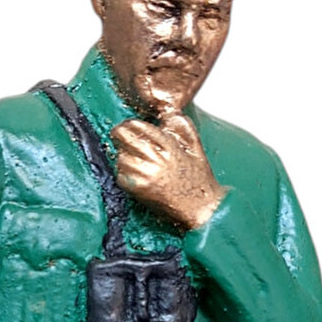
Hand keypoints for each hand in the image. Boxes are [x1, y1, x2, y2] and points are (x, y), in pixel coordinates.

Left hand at [111, 112, 225, 231]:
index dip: (129, 125)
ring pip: (120, 156)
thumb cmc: (198, 179)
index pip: (138, 126)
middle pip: (122, 136)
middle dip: (120, 135)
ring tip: (136, 162)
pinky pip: (120, 175)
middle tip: (122, 138)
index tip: (128, 127)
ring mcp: (144, 174)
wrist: (201, 206)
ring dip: (124, 157)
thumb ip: (182, 126)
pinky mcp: (138, 189)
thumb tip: (167, 114)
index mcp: (168, 145)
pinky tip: (137, 176)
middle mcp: (155, 157)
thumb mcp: (196, 147)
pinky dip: (125, 174)